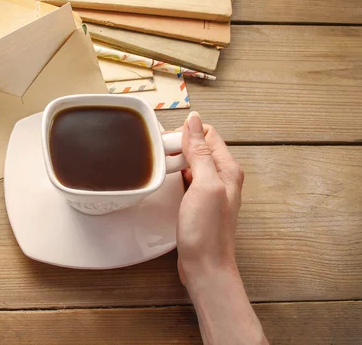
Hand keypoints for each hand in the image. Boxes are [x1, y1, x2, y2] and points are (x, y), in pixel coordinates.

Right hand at [175, 112, 244, 288]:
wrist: (205, 267)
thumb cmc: (207, 231)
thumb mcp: (204, 185)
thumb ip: (200, 152)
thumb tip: (195, 120)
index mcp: (228, 169)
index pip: (208, 134)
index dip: (187, 133)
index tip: (168, 141)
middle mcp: (222, 177)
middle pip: (199, 147)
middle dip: (179, 144)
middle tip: (159, 153)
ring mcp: (211, 191)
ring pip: (191, 162)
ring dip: (176, 159)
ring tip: (159, 164)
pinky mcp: (199, 203)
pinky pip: (187, 179)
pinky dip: (176, 174)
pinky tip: (165, 179)